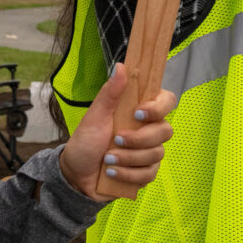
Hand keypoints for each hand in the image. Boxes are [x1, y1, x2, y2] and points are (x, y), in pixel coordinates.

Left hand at [59, 64, 177, 201]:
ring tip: (107, 159)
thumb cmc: (85, 142)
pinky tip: (112, 173)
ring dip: (129, 158)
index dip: (159, 107)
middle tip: (116, 140)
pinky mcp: (146, 172)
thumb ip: (110, 93)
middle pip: (165, 130)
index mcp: (139, 111)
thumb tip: (121, 66)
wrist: (76, 175)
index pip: (167, 101)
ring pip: (157, 154)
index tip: (138, 113)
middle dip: (139, 139)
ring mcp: (149, 152)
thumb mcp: (95, 116)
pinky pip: (149, 173)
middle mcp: (148, 130)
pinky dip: (128, 174)